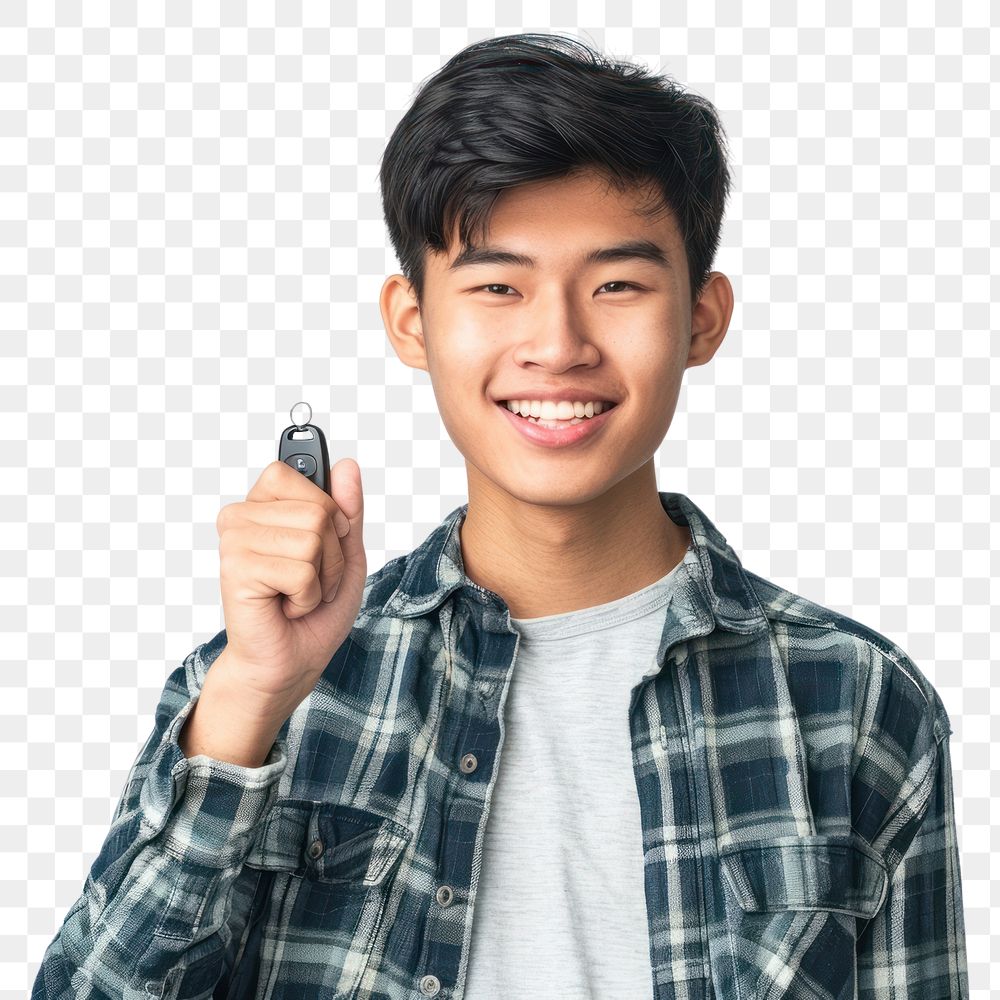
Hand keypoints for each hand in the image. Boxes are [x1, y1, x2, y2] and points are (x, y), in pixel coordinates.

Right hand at [214, 458, 366, 717]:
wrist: (290, 662)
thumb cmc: (314, 611)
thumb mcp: (346, 553)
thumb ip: (347, 508)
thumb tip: (346, 465)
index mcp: (262, 504)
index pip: (296, 471)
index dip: (328, 510)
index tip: (322, 542)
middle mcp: (240, 517)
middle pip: (318, 509)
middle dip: (332, 554)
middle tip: (311, 580)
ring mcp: (235, 541)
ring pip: (312, 538)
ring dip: (322, 578)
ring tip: (297, 595)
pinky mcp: (237, 570)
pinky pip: (301, 570)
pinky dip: (308, 597)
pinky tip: (286, 608)